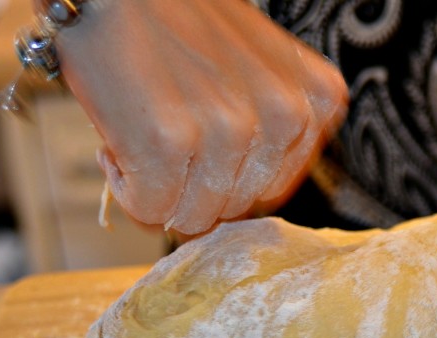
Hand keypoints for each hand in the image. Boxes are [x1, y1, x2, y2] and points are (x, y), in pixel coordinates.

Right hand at [56, 0, 347, 233]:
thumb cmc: (180, 21)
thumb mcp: (262, 68)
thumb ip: (275, 134)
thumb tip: (247, 210)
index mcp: (318, 100)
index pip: (272, 192)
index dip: (224, 176)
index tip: (199, 139)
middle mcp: (284, 116)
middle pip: (236, 209)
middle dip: (190, 185)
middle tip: (164, 130)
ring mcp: (230, 130)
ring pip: (193, 217)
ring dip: (155, 188)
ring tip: (143, 131)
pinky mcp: (171, 141)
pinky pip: (150, 209)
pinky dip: (123, 187)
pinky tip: (118, 141)